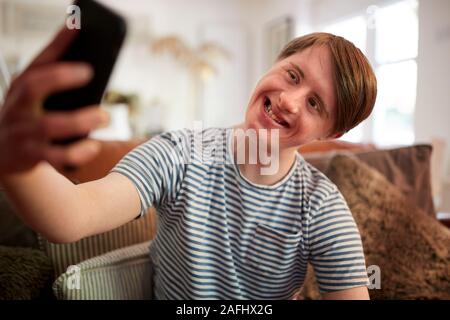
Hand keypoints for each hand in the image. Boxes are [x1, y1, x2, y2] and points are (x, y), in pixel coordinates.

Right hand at [0, 27, 108, 174]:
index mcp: (22, 88)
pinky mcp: (33, 156)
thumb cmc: (27, 113)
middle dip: (61, 78)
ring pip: (49, 127)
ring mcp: (24, 133)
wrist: (2, 152)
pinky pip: (55, 157)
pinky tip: (93, 146)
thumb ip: (53, 62)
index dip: (57, 54)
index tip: (83, 48)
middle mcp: (19, 108)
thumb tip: (76, 28)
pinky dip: (77, 153)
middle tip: (90, 71)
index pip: (36, 67)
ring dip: (80, 121)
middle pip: (33, 89)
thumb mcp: (32, 88)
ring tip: (105, 116)